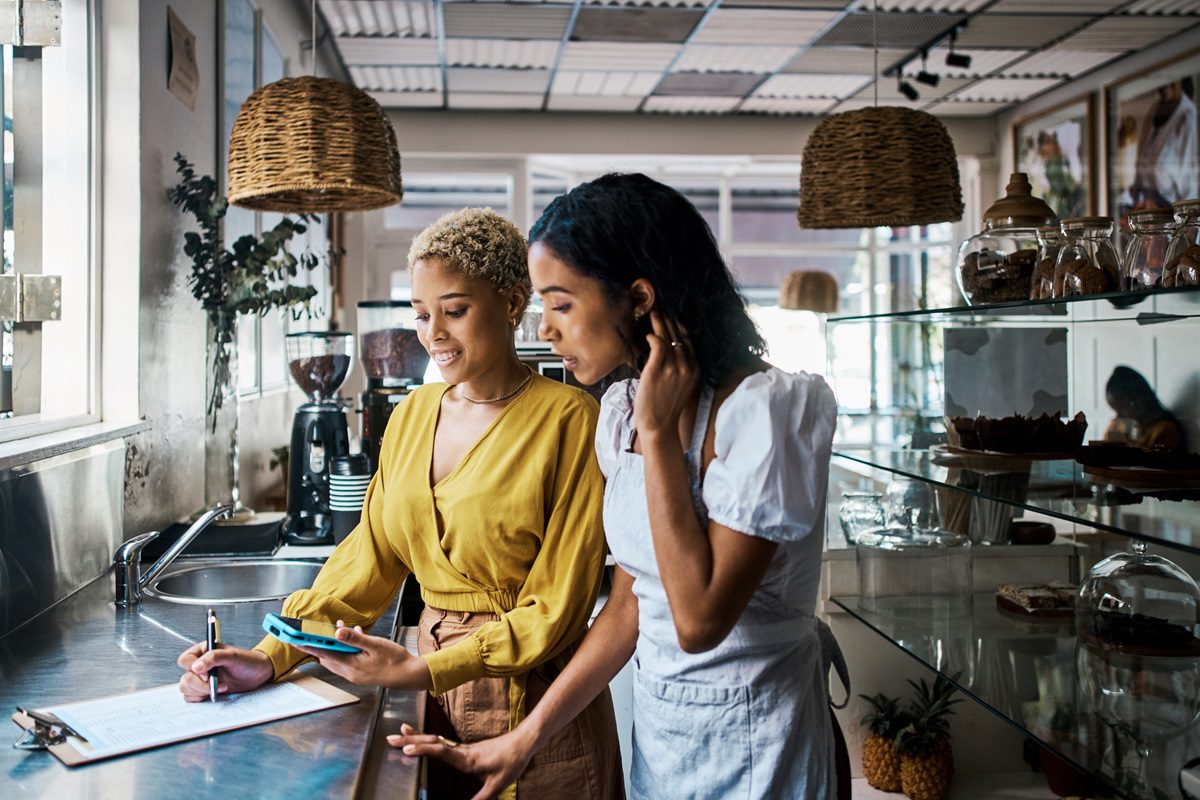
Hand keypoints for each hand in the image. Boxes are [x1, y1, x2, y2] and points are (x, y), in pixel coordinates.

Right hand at [177, 641, 272, 701]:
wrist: (258, 674)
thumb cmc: (247, 661)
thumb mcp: (232, 656)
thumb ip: (213, 658)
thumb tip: (195, 667)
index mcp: (203, 651)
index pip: (185, 660)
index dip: (193, 668)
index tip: (208, 674)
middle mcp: (199, 664)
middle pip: (185, 678)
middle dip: (201, 684)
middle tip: (219, 684)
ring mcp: (200, 678)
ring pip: (186, 688)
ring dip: (202, 691)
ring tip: (221, 687)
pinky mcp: (203, 690)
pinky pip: (190, 697)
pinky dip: (200, 698)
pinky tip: (215, 694)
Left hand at [292, 622, 431, 690]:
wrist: (409, 675)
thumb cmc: (395, 660)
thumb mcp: (375, 645)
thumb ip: (355, 638)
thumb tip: (337, 631)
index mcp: (351, 666)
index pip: (324, 654)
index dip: (309, 646)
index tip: (296, 640)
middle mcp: (350, 672)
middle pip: (327, 658)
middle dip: (319, 645)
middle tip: (310, 634)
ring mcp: (355, 674)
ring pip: (337, 659)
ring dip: (334, 646)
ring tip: (337, 629)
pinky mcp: (362, 673)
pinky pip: (347, 660)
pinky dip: (346, 649)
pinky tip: (355, 637)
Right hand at [387, 722, 534, 799]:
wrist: (523, 742)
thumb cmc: (511, 761)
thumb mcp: (498, 784)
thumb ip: (482, 798)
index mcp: (466, 759)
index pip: (441, 751)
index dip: (423, 749)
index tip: (406, 748)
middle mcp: (461, 751)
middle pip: (433, 742)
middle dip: (411, 739)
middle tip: (390, 737)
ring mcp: (463, 748)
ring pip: (436, 740)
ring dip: (417, 736)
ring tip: (401, 731)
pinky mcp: (465, 749)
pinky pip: (442, 742)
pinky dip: (428, 739)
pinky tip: (422, 740)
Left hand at [634, 310, 698, 439]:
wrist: (658, 426)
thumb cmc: (665, 407)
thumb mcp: (679, 386)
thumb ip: (678, 369)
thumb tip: (668, 352)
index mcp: (695, 370)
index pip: (689, 341)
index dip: (681, 327)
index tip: (674, 316)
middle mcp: (687, 367)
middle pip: (680, 336)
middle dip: (671, 321)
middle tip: (663, 308)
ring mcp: (673, 369)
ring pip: (669, 338)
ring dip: (661, 324)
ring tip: (654, 313)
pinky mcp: (657, 371)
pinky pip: (658, 346)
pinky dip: (654, 337)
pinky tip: (649, 334)